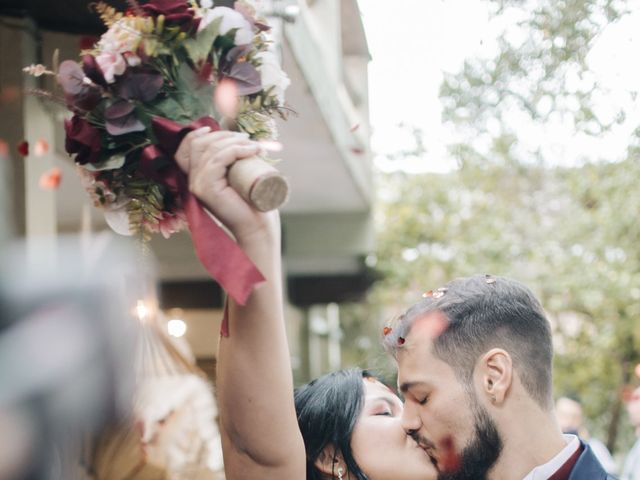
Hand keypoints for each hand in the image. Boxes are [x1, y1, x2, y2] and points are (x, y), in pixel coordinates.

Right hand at [175, 128, 277, 243]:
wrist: (257, 227)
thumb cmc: (252, 203)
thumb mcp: (238, 175)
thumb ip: (233, 162)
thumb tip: (241, 137)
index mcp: (196, 176)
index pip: (187, 147)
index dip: (199, 132)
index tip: (220, 129)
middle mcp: (192, 179)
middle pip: (199, 143)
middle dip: (224, 134)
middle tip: (248, 139)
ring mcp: (197, 184)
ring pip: (210, 149)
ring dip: (235, 141)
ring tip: (255, 146)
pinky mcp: (206, 188)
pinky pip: (218, 159)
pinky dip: (236, 149)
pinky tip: (252, 150)